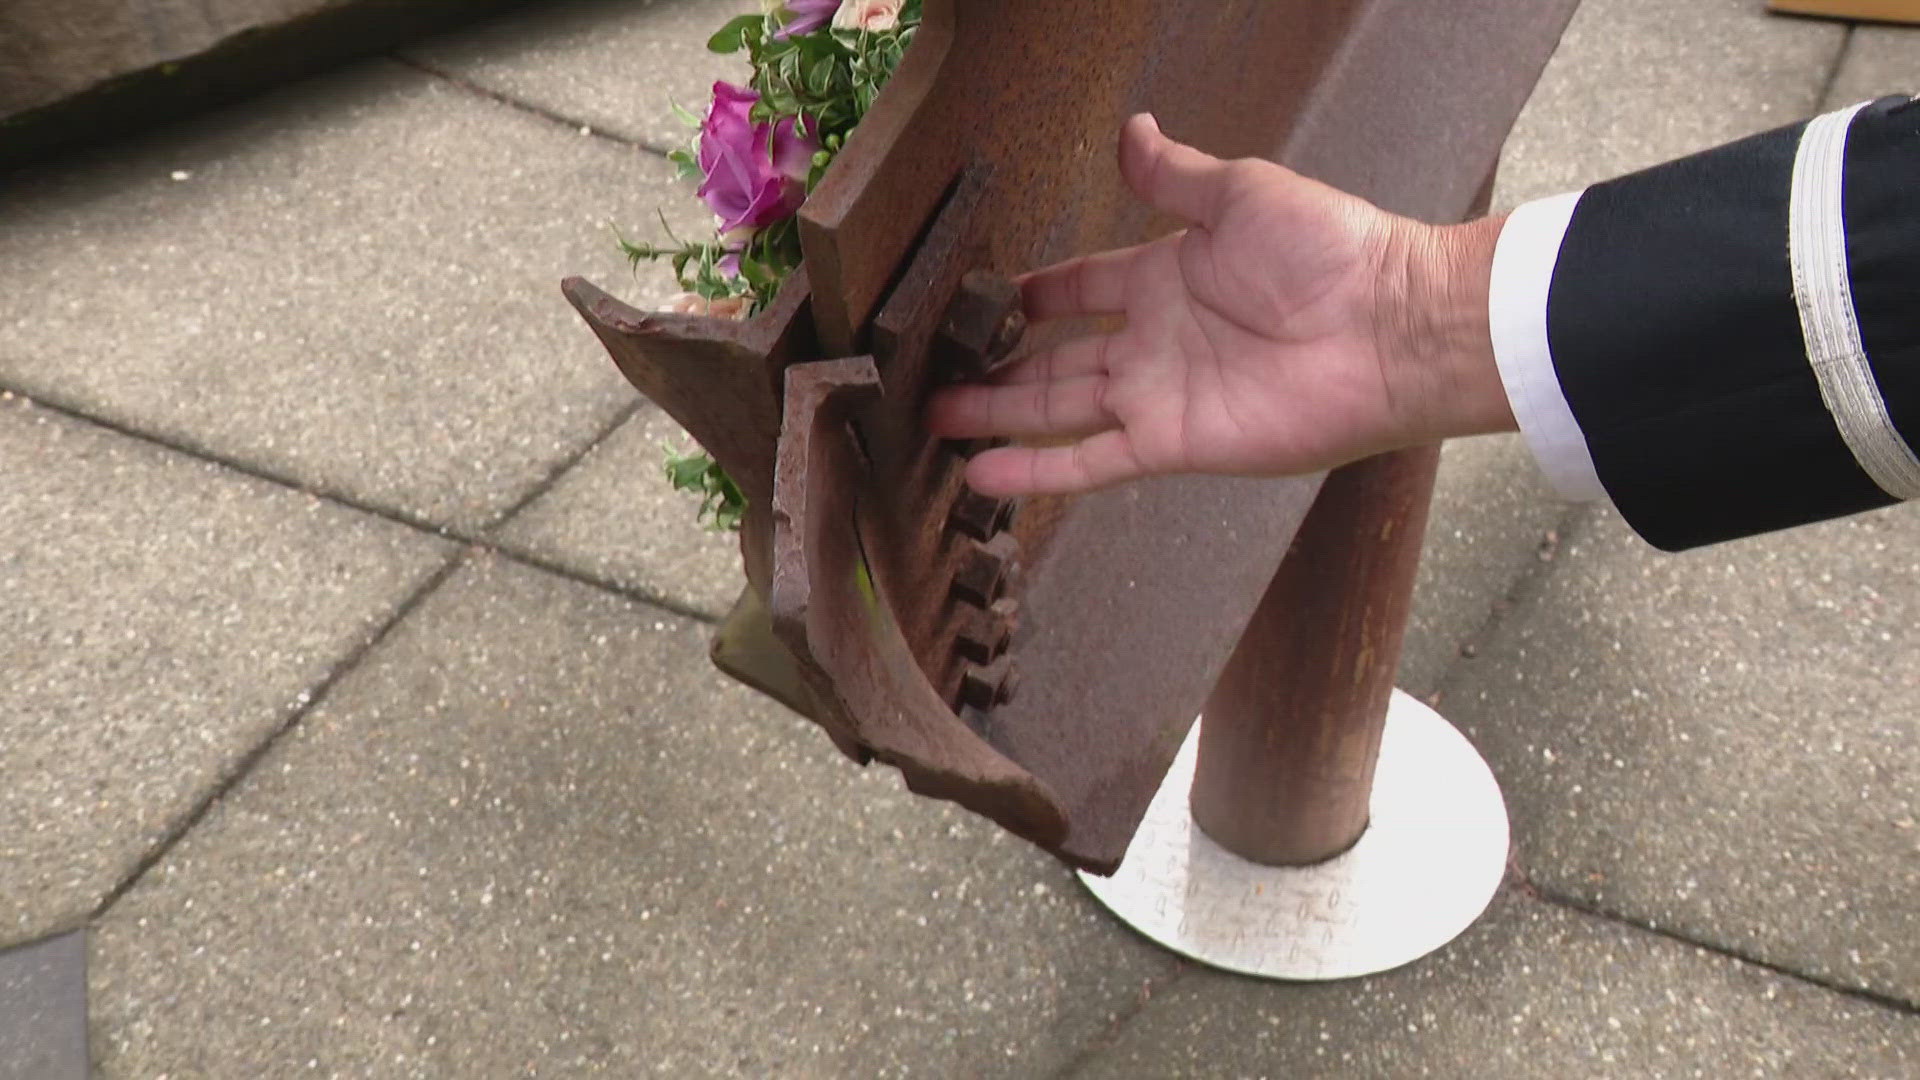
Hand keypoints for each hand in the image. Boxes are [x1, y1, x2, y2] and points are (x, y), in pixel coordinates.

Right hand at [926, 114, 1511, 496]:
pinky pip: (1091, 461)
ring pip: (1059, 410)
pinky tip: (983, 475)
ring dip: (999, 417)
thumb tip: (1135, 131)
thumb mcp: (1240, 193)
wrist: (1387, 327)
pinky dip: (1037, 471)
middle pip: (1056, 359)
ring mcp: (1159, 396)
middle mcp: (1154, 341)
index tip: (987, 300)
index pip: (1080, 287)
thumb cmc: (1330, 251)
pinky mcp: (1171, 442)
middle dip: (998, 369)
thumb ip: (1175, 177)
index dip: (1035, 294)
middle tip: (940, 378)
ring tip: (938, 423)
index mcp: (1165, 276)